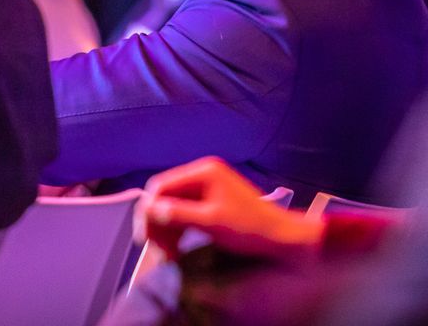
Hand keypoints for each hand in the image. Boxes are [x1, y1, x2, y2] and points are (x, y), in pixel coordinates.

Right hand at [136, 156, 324, 261]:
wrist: (282, 237)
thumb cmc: (250, 229)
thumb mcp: (211, 222)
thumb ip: (179, 214)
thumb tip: (149, 209)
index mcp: (203, 172)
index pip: (161, 186)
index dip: (149, 211)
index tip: (145, 238)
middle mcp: (204, 173)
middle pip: (166, 195)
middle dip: (158, 223)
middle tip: (158, 251)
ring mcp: (209, 186)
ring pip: (174, 206)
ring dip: (167, 229)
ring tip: (168, 255)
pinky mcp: (213, 200)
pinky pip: (186, 212)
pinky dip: (179, 229)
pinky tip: (178, 248)